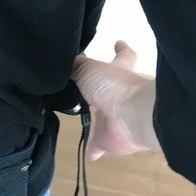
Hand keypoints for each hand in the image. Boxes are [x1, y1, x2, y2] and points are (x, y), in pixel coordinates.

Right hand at [71, 41, 160, 160]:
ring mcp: (116, 118)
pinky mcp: (110, 139)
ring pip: (105, 117)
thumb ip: (75, 66)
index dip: (121, 49)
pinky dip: (93, 150)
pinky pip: (98, 145)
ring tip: (79, 115)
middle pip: (111, 89)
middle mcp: (120, 94)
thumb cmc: (113, 86)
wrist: (131, 115)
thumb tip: (63, 63)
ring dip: (97, 118)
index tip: (118, 42)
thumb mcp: (88, 68)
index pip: (123, 56)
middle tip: (87, 85)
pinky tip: (87, 153)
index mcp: (119, 73)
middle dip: (103, 87)